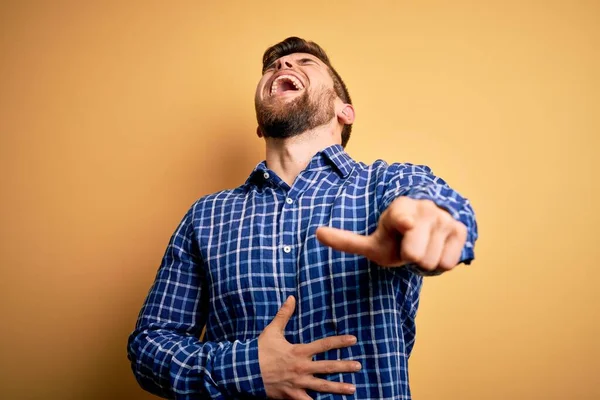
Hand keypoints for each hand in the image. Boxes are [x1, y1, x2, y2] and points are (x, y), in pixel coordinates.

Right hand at [258, 296, 360, 398]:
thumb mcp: (272, 331)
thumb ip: (284, 314)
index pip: (324, 345)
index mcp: (299, 351)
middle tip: (358, 366)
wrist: (245, 370)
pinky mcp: (292, 395)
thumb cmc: (259, 350)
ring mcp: (298, 383)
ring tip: (353, 389)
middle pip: (327, 367)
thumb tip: (291, 297)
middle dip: (344, 366)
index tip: (353, 340)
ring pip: (322, 387)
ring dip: (338, 387)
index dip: (340, 342)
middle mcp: (301, 368)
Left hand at [316, 197, 466, 272]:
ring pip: (433, 262)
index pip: (405, 219)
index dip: (405, 223)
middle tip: (405, 247)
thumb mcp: (370, 243)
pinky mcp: (460, 229)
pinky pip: (448, 262)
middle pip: (416, 256)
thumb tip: (317, 233)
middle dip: (408, 258)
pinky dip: (440, 261)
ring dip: (424, 260)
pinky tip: (434, 249)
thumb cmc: (392, 238)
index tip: (406, 223)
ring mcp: (444, 218)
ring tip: (419, 247)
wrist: (422, 229)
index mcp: (399, 209)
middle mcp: (424, 208)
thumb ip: (346, 240)